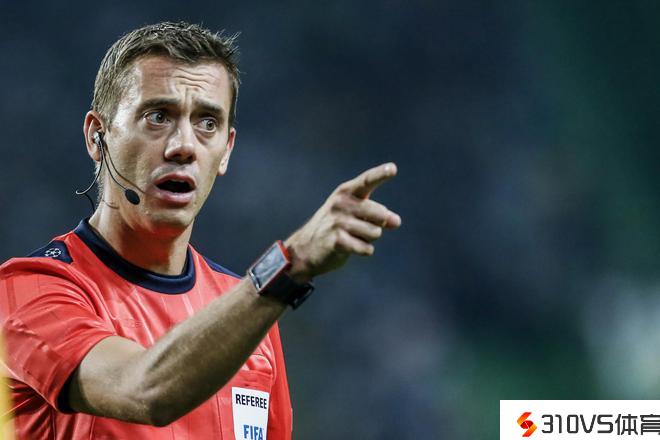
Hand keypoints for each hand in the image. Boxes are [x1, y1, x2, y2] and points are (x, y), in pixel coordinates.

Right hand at [284, 162, 401, 282]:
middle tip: (361, 228)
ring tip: (352, 237)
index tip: (394, 168)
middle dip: (379, 224)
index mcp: (346, 192)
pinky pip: (366, 248)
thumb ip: (377, 215)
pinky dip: (364, 250)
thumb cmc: (336, 227)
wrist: (305, 248)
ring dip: (368, 239)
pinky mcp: (336, 241)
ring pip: (375, 232)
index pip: (367, 181)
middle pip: (380, 214)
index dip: (381, 174)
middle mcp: (341, 203)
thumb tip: (396, 221)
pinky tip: (350, 247)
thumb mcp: (355, 214)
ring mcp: (337, 222)